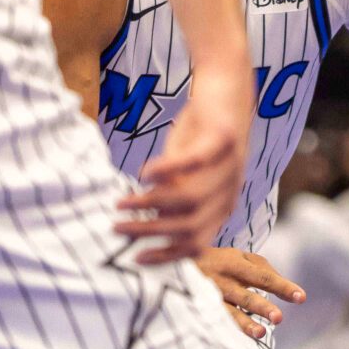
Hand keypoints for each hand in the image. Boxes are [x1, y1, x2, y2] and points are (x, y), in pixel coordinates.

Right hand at [118, 64, 248, 263]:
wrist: (226, 90)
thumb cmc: (200, 136)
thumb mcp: (185, 174)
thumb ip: (171, 197)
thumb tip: (146, 224)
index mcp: (222, 206)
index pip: (198, 243)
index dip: (168, 254)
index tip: (137, 259)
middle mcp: (229, 191)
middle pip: (190, 225)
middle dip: (151, 232)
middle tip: (118, 228)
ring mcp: (230, 167)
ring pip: (190, 198)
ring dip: (151, 203)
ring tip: (122, 202)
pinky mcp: (223, 139)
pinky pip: (196, 161)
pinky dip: (168, 169)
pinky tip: (144, 173)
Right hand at [196, 247, 303, 340]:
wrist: (171, 262)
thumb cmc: (216, 260)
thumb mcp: (237, 255)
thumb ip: (262, 268)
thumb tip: (284, 287)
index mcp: (233, 263)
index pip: (262, 277)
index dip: (282, 286)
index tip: (301, 297)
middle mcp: (220, 280)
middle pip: (244, 296)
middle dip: (262, 307)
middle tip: (279, 318)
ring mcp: (206, 296)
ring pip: (226, 312)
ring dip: (243, 324)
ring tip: (260, 333)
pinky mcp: (195, 309)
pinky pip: (211, 322)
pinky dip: (223, 330)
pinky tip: (235, 342)